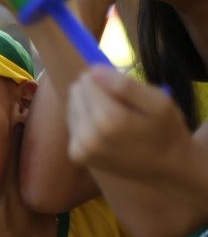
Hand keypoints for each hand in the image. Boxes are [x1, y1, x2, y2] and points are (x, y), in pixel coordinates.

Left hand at [67, 66, 188, 178]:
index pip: (89, 80)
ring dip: (90, 104)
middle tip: (122, 105)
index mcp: (110, 121)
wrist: (164, 166)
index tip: (123, 88)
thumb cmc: (164, 129)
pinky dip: (86, 119)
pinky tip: (105, 127)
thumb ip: (125, 85)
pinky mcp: (76, 155)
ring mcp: (80, 148)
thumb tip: (92, 70)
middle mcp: (88, 137)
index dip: (105, 77)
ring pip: (72, 105)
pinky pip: (73, 123)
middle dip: (97, 91)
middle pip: (77, 92)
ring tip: (115, 116)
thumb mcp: (158, 102)